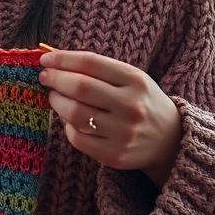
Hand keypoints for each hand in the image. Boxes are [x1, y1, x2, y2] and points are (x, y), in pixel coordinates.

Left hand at [39, 49, 183, 184]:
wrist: (169, 140)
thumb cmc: (141, 101)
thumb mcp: (130, 78)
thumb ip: (97, 69)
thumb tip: (54, 60)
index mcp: (136, 80)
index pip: (91, 63)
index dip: (63, 59)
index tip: (46, 59)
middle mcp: (131, 106)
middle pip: (80, 87)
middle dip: (56, 80)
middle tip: (45, 77)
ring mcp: (123, 132)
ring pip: (75, 114)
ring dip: (57, 102)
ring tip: (55, 96)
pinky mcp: (115, 155)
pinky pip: (78, 138)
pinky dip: (67, 126)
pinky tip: (69, 119)